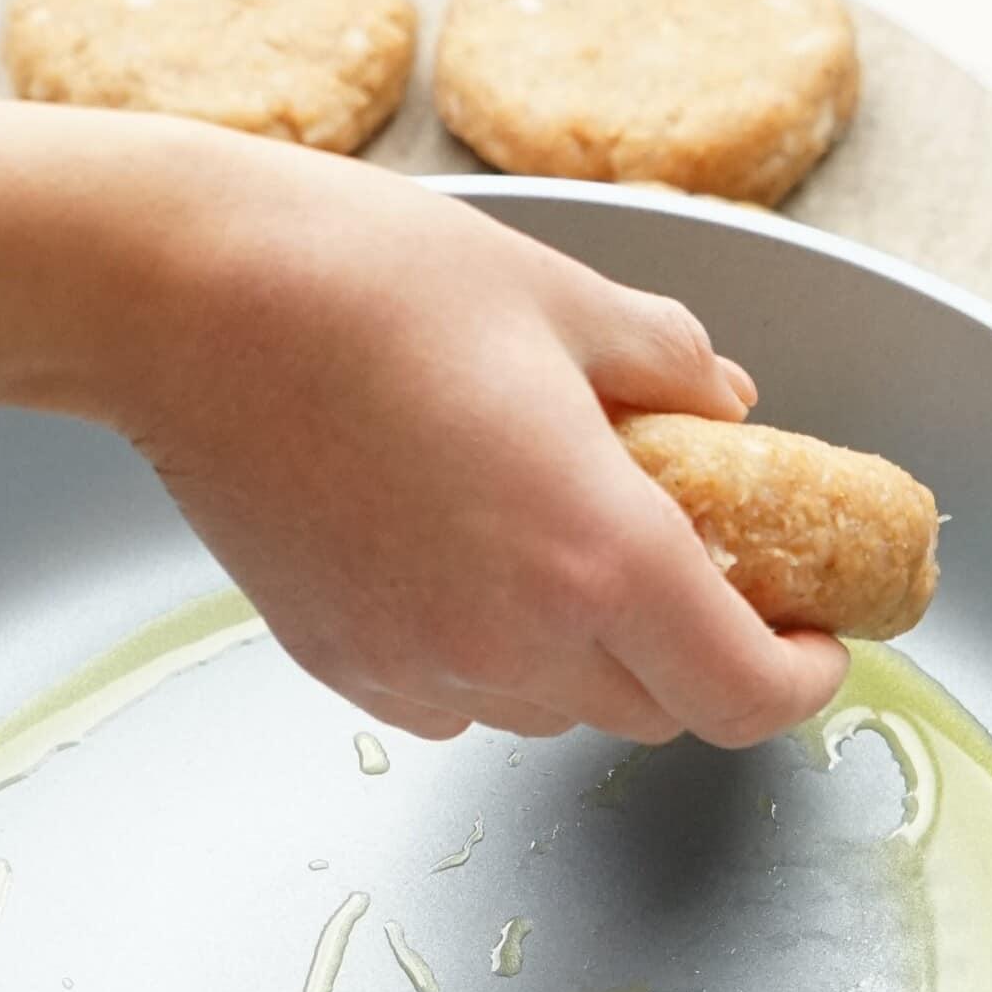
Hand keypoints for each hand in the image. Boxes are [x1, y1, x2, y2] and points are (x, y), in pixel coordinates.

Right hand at [104, 132, 847, 744]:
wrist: (178, 302)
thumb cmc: (365, 278)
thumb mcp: (564, 298)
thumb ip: (674, 370)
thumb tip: (728, 410)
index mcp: (600, 555)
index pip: (748, 697)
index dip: (805, 680)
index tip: (813, 638)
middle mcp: (516, 642)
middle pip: (659, 714)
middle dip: (703, 656)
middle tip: (702, 570)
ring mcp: (422, 666)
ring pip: (557, 710)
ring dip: (593, 657)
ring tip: (563, 544)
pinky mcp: (345, 668)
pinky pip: (460, 698)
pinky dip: (492, 655)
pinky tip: (464, 557)